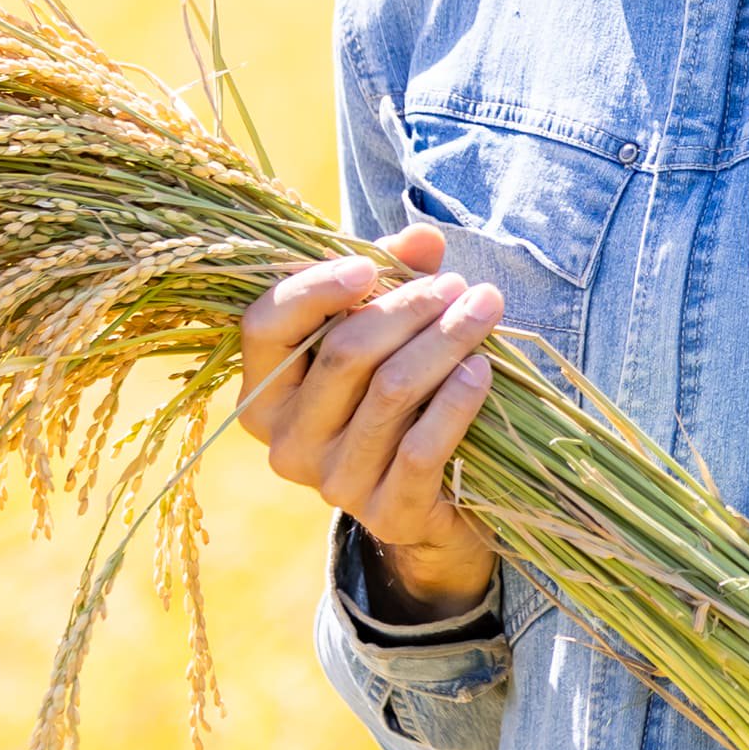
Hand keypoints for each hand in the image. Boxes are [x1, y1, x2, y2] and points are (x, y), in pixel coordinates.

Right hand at [239, 225, 502, 622]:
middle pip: (344, 353)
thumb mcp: (386, 330)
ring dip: (444, 342)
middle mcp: (287, 443)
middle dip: (408, 307)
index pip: (264, 326)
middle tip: (459, 286)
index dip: (313, 288)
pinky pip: (422, 447)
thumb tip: (422, 237)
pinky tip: (482, 368)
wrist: (435, 498)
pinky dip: (456, 402)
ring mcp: (334, 484)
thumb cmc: (397, 394)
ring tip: (483, 309)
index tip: (368, 265)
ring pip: (390, 392)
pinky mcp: (388, 512)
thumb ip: (395, 276)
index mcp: (266, 392)